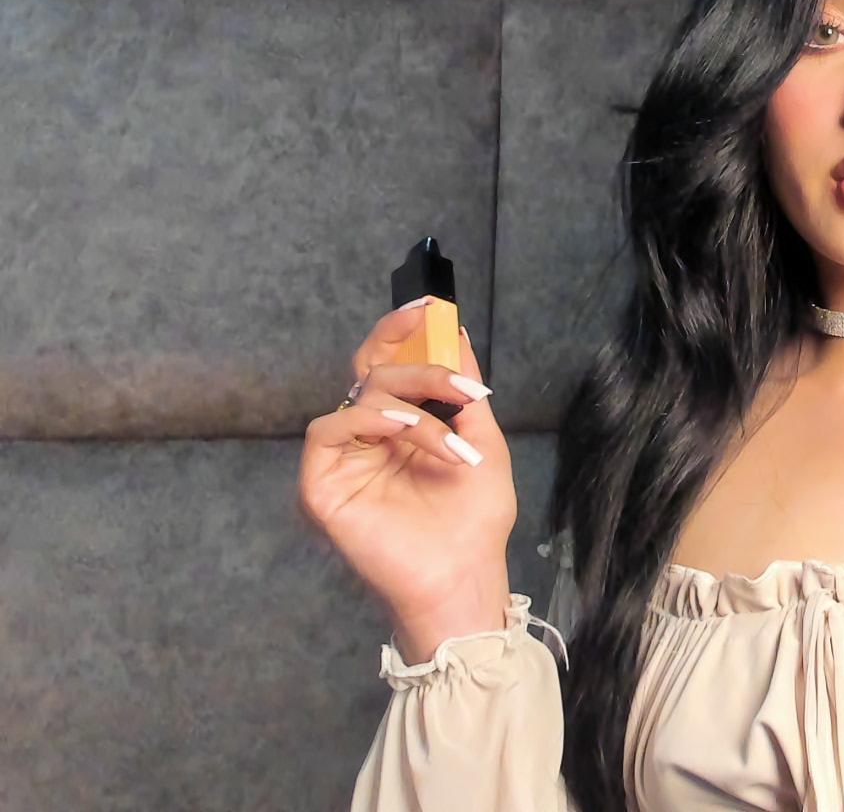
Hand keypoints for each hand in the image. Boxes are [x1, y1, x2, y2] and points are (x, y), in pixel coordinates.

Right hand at [297, 299, 516, 645]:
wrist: (464, 576)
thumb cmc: (474, 520)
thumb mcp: (483, 443)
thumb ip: (464, 391)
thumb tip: (455, 333)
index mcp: (402, 427)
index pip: (391, 366)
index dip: (402, 332)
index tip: (431, 305)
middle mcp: (368, 439)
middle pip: (372, 372)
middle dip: (415, 360)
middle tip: (455, 373)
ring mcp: (342, 460)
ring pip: (361, 397)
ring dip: (414, 405)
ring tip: (455, 440)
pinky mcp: (320, 484)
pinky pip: (329, 429)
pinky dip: (375, 421)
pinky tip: (412, 434)